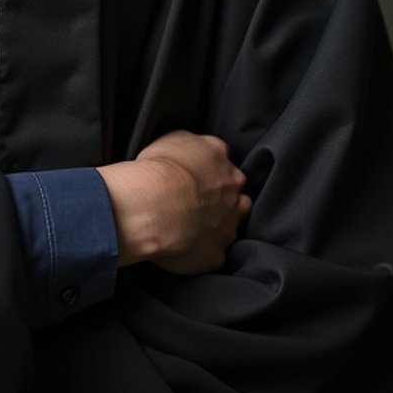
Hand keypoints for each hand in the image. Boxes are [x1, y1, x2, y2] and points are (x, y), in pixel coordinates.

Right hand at [98, 130, 250, 274]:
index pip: (221, 158)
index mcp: (218, 155)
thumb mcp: (169, 138)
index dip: (208, 167)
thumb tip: (187, 152)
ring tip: (193, 226)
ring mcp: (229, 223)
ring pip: (233, 223)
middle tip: (197, 200)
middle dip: (223, 196)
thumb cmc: (157, 168)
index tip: (195, 174)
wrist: (156, 204)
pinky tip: (184, 248)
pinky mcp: (218, 254)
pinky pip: (213, 253)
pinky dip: (202, 251)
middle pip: (236, 191)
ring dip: (220, 224)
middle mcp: (231, 188)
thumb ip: (187, 145)